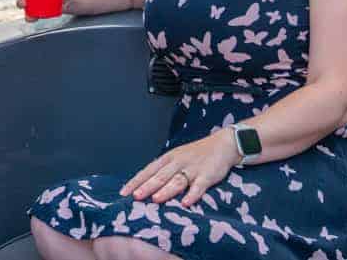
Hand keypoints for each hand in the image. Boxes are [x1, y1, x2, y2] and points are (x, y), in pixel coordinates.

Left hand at [119, 129, 240, 206]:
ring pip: (177, 180)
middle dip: (147, 186)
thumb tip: (145, 185)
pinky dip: (192, 194)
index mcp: (168, 158)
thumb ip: (164, 171)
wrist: (222, 144)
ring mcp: (192, 168)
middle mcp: (178, 162)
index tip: (123, 192)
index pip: (148, 170)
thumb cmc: (196, 154)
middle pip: (160, 176)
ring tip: (156, 199)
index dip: (136, 181)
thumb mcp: (177, 158)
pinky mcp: (207, 175)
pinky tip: (186, 203)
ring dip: (166, 190)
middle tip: (135, 196)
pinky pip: (199, 185)